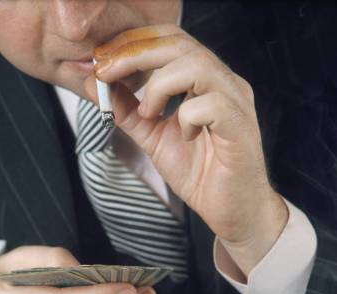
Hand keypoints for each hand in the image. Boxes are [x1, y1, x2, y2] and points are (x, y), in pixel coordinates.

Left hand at [86, 25, 287, 276]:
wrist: (230, 210)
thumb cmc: (199, 172)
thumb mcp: (153, 137)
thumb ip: (129, 112)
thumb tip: (97, 86)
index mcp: (204, 79)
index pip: (168, 40)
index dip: (132, 43)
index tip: (100, 61)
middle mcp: (222, 82)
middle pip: (179, 44)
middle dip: (135, 54)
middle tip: (106, 73)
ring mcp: (235, 102)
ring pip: (196, 65)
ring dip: (159, 85)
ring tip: (148, 112)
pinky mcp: (240, 127)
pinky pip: (211, 105)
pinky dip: (187, 116)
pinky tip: (185, 136)